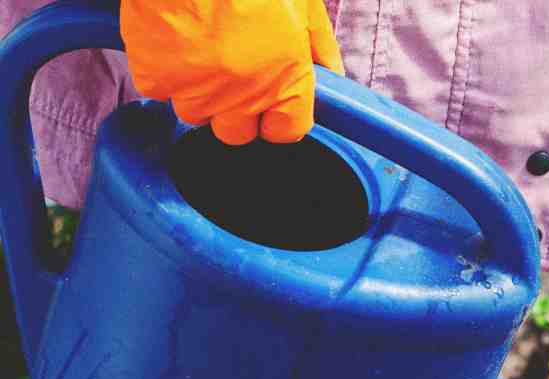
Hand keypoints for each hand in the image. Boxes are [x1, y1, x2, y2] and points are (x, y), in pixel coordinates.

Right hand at [120, 0, 343, 144]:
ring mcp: (196, 90)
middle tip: (231, 72)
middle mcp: (243, 96)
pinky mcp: (154, 77)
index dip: (277, 117)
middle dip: (235, 110)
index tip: (271, 103)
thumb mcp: (302, 3)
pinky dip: (162, 69)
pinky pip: (158, 88)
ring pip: (195, 113)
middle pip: (236, 133)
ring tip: (199, 48)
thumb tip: (331, 72)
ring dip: (197, 90)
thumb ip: (319, 44)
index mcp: (284, 82)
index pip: (285, 131)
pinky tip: (171, 38)